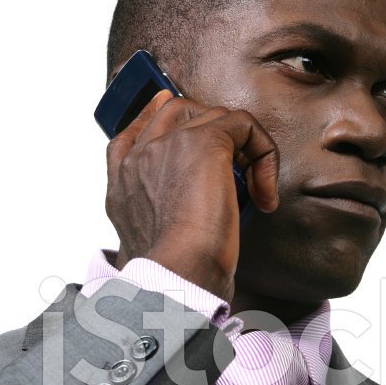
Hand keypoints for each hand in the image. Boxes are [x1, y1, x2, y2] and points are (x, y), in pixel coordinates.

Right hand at [105, 90, 278, 302]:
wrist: (176, 272)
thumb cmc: (169, 272)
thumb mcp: (145, 249)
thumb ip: (153, 226)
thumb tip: (165, 236)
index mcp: (121, 182)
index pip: (133, 133)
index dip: (158, 121)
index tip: (181, 126)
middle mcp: (140, 156)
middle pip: (175, 111)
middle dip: (208, 125)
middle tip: (236, 163)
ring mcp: (170, 143)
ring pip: (213, 116)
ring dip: (241, 147)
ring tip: (254, 188)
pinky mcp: (205, 142)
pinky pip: (244, 124)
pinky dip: (264, 153)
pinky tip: (264, 192)